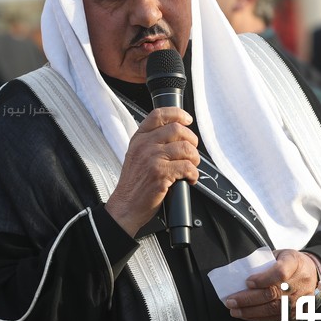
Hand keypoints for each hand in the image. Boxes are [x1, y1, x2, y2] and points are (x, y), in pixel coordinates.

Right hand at [105, 107, 198, 236]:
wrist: (125, 206)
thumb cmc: (133, 184)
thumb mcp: (136, 155)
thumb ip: (151, 142)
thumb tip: (177, 134)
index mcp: (139, 138)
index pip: (159, 114)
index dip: (178, 114)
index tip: (187, 120)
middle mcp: (145, 145)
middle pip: (178, 129)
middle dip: (192, 141)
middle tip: (191, 153)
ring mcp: (153, 158)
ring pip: (186, 148)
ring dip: (194, 159)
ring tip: (190, 167)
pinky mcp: (161, 174)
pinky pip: (188, 167)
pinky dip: (193, 174)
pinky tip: (189, 179)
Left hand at [224, 249, 320, 320]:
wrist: (312, 272)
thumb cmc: (290, 262)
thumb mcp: (279, 254)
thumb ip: (263, 262)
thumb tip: (240, 275)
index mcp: (295, 263)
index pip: (280, 273)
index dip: (263, 279)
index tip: (247, 282)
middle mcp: (300, 282)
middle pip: (273, 293)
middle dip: (249, 299)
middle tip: (231, 300)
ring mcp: (300, 299)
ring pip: (273, 308)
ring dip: (250, 311)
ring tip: (234, 310)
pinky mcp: (297, 311)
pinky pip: (276, 316)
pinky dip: (258, 316)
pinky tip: (245, 315)